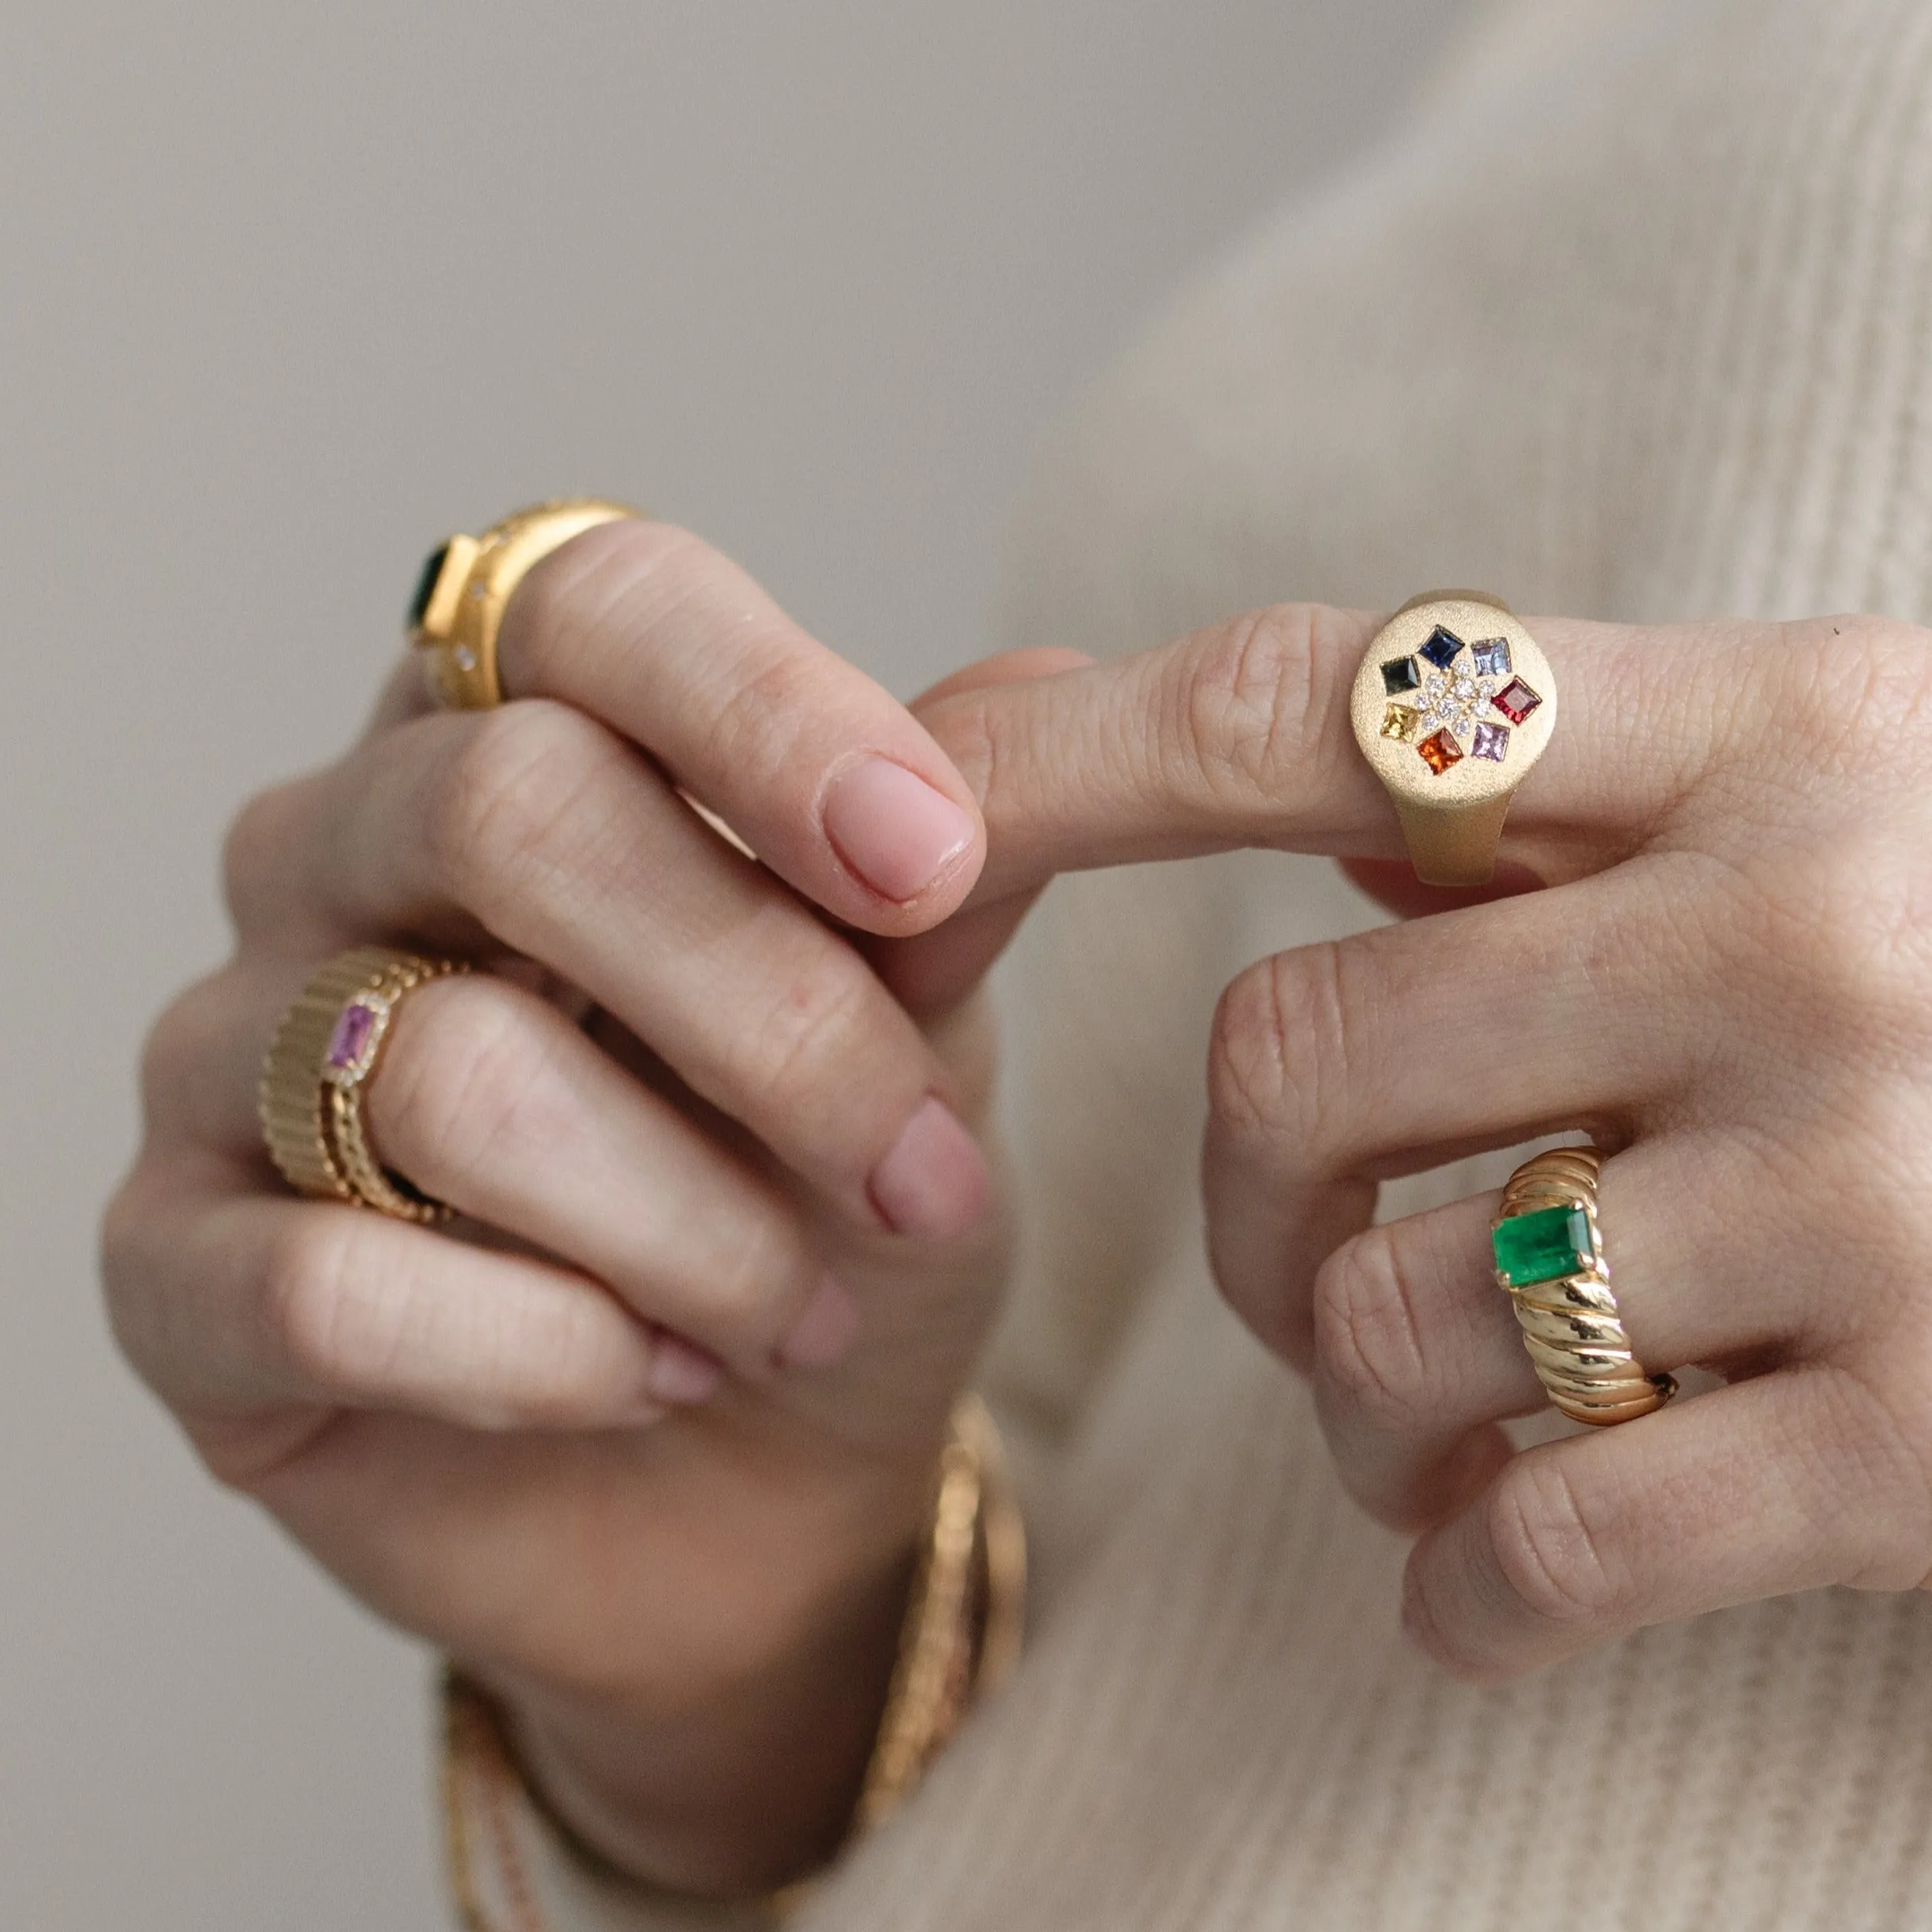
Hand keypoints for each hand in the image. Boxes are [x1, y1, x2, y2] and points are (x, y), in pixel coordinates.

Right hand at [104, 520, 1070, 1891]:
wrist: (757, 1485)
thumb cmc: (830, 1216)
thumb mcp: (926, 1040)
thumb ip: (946, 881)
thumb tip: (1044, 690)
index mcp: (520, 735)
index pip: (591, 604)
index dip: (766, 709)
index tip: (932, 862)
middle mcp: (337, 854)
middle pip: (509, 811)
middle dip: (768, 1019)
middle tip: (914, 1172)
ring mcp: (226, 1054)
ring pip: (440, 1070)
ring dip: (686, 1223)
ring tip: (798, 1312)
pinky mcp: (172, 1270)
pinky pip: (326, 1285)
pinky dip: (542, 1353)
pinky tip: (643, 1377)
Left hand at [913, 602, 1931, 1678]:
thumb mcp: (1843, 807)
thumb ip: (1571, 813)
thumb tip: (1311, 834)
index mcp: (1781, 731)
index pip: (1318, 697)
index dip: (1076, 747)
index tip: (926, 802)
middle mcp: (1817, 926)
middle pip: (1286, 1067)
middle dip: (1251, 1208)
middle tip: (1314, 1262)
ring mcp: (1886, 1185)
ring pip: (1385, 1320)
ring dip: (1354, 1406)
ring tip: (1436, 1416)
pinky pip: (1539, 1539)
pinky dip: (1466, 1586)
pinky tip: (1494, 1578)